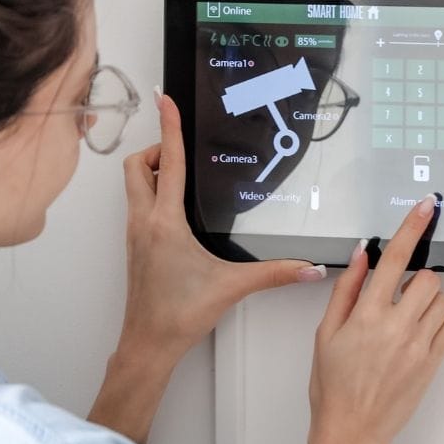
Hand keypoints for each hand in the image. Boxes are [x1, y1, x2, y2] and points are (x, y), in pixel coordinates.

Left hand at [117, 94, 325, 361]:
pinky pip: (137, 206)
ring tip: (183, 178)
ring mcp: (135, 233)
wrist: (148, 343)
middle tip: (182, 152)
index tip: (166, 101)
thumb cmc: (179, 315)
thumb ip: (274, 274)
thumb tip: (309, 268)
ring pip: (133, 186)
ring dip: (151, 172)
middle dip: (155, 150)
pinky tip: (178, 210)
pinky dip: (152, 195)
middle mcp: (144, 222)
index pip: (167, 164)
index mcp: (165, 223)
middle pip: (136, 166)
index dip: (168, 128)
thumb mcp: (232, 287)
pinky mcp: (135, 246)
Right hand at [307, 196, 443, 443]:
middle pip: (428, 278)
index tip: (426, 207)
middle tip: (399, 295)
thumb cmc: (332, 386)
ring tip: (406, 320)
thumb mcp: (326, 333)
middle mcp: (397, 326)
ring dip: (429, 301)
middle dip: (416, 279)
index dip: (413, 227)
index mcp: (366, 315)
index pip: (396, 258)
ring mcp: (418, 345)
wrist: (352, 430)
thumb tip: (362, 255)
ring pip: (442, 301)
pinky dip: (439, 323)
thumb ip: (346, 290)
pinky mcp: (432, 362)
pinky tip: (418, 335)